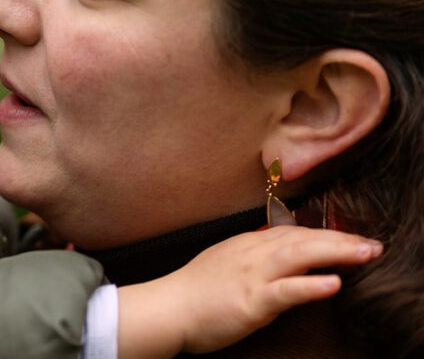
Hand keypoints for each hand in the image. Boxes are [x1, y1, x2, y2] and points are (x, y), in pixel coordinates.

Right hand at [116, 227, 382, 357]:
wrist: (167, 308)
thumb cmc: (192, 292)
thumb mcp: (223, 262)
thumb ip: (249, 254)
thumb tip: (272, 247)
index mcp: (244, 244)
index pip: (292, 232)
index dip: (324, 233)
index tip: (351, 237)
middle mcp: (251, 253)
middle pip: (302, 238)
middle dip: (341, 239)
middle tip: (373, 244)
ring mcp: (251, 275)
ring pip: (300, 255)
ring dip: (337, 252)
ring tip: (366, 253)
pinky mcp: (250, 300)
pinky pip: (285, 290)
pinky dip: (311, 285)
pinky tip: (333, 283)